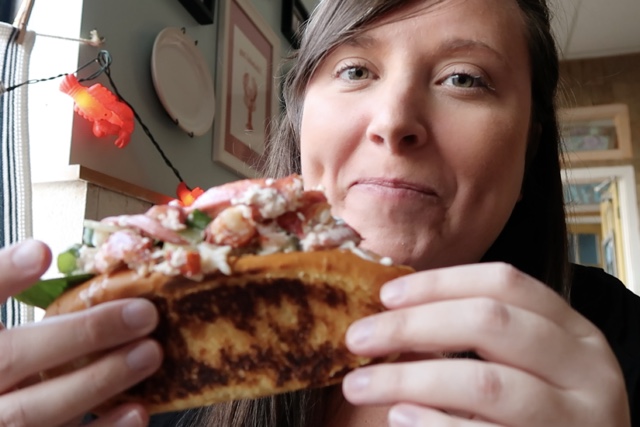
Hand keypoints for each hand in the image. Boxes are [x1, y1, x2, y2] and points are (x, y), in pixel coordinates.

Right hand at [0, 240, 162, 426]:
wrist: (3, 407)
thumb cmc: (8, 363)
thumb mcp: (6, 328)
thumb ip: (22, 297)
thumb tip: (50, 254)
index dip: (3, 275)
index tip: (40, 251)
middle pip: (11, 359)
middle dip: (82, 334)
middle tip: (143, 314)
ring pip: (32, 412)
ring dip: (98, 381)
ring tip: (149, 354)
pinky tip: (137, 410)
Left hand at [342, 263, 630, 425]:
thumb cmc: (537, 414)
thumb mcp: (526, 366)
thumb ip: (476, 337)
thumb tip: (393, 313)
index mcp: (573, 331)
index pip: (504, 282)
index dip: (439, 283)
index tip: (386, 294)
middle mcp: (585, 369)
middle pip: (490, 323)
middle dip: (413, 326)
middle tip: (357, 338)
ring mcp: (577, 420)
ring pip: (484, 383)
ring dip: (409, 380)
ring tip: (360, 385)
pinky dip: (434, 423)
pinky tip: (399, 416)